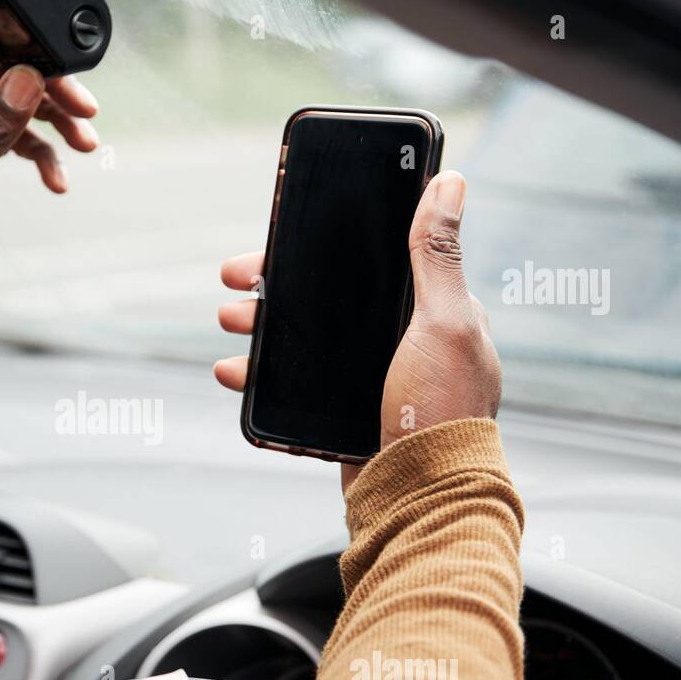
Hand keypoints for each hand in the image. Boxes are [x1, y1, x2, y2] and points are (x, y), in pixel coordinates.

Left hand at [0, 32, 99, 301]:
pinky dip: (42, 155)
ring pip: (14, 107)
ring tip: (85, 143)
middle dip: (45, 90)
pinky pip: (16, 141)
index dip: (10, 53)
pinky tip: (58, 181)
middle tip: (84, 109)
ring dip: (54, 122)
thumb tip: (24, 83)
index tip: (50, 69)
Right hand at [214, 171, 501, 491]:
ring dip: (259, 329)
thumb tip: (450, 181)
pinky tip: (237, 372)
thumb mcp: (443, 321)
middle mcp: (399, 341)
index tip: (275, 240)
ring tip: (230, 326)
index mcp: (428, 311)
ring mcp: (369, 379)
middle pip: (324, 299)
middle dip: (272, 288)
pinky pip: (293, 386)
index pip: (367, 262)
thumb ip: (437, 255)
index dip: (318, 247)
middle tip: (235, 283)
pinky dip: (260, 377)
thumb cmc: (443, 409)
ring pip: (301, 341)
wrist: (421, 498)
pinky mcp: (344, 414)